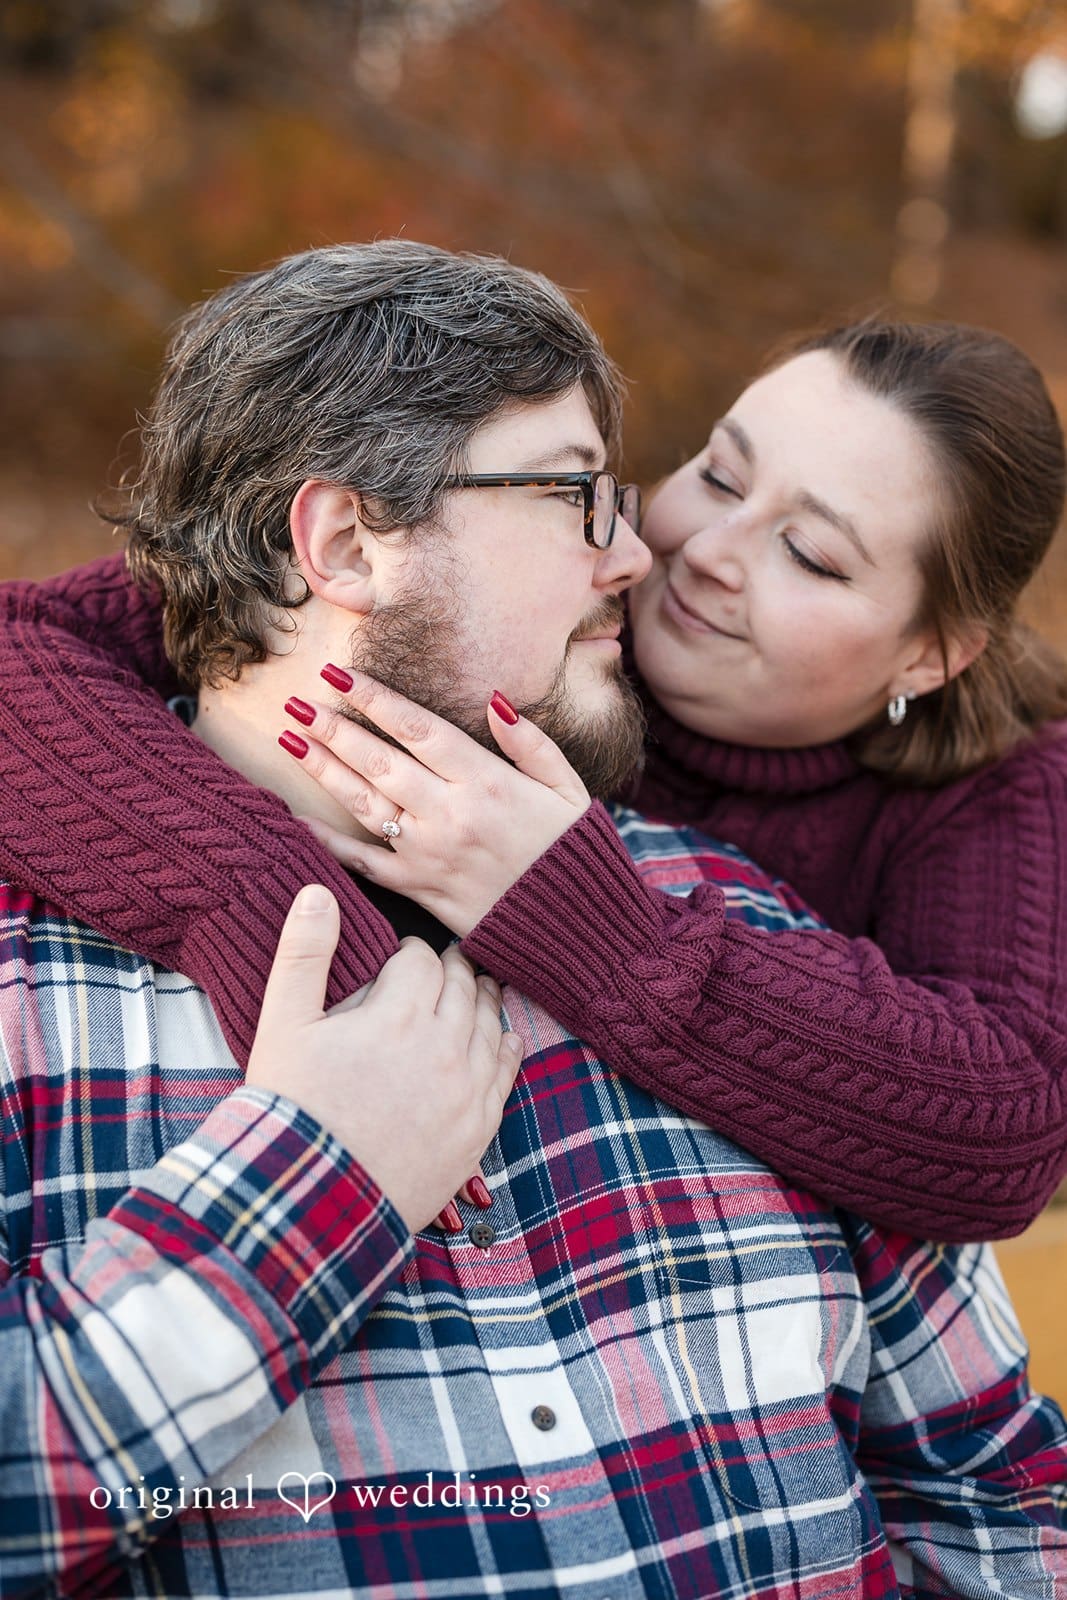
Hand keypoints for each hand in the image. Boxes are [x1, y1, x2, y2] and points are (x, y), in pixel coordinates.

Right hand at [246, 885, 522, 1234]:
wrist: (310, 1202)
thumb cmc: (290, 1111)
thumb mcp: (282, 1025)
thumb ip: (304, 953)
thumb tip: (319, 892)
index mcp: (399, 1014)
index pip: (421, 960)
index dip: (410, 954)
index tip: (400, 960)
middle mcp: (444, 1046)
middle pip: (463, 986)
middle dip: (452, 970)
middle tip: (445, 965)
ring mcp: (466, 1090)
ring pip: (488, 1025)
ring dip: (482, 1001)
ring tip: (477, 989)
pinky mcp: (477, 1130)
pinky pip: (505, 1075)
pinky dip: (505, 1049)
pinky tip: (504, 1039)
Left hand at [278, 670, 590, 934]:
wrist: (576, 929)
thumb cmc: (572, 854)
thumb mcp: (568, 788)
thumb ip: (530, 742)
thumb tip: (493, 700)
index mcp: (486, 781)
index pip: (418, 727)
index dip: (374, 697)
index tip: (338, 674)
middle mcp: (451, 813)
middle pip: (380, 760)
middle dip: (334, 727)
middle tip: (298, 703)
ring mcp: (429, 853)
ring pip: (365, 803)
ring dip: (323, 770)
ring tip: (291, 740)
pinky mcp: (419, 889)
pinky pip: (365, 863)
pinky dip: (328, 844)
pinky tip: (297, 820)